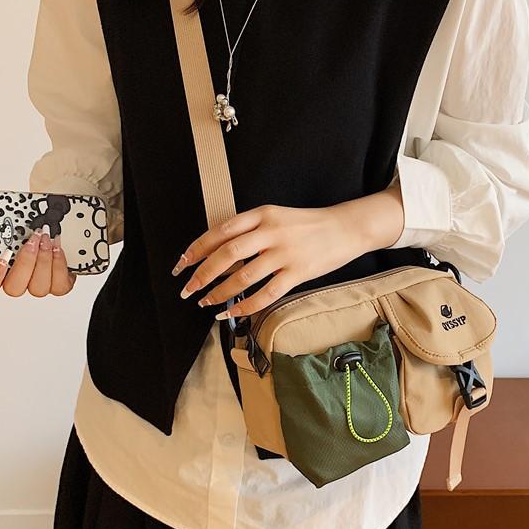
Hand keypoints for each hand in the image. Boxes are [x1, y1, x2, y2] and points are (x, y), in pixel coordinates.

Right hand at [0, 227, 75, 296]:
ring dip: (44, 262)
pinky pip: (59, 286)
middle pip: (15, 288)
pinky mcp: (58, 284)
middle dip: (25, 262)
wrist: (50, 225)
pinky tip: (57, 249)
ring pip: (38, 289)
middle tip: (32, 241)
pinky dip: (59, 266)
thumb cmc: (25, 230)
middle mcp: (18, 282)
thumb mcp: (2, 231)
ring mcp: (38, 285)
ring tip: (46, 241)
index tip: (2, 258)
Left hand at [171, 184, 405, 319]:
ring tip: (206, 304)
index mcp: (262, 214)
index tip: (181, 264)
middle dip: (202, 274)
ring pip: (243, 277)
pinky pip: (266, 294)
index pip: (220, 231)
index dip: (197, 248)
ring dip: (220, 293)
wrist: (346, 228)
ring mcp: (285, 253)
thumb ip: (250, 230)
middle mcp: (271, 232)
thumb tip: (217, 253)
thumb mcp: (276, 217)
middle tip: (187, 289)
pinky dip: (246, 307)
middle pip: (226, 254)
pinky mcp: (299, 272)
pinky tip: (233, 314)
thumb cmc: (308, 225)